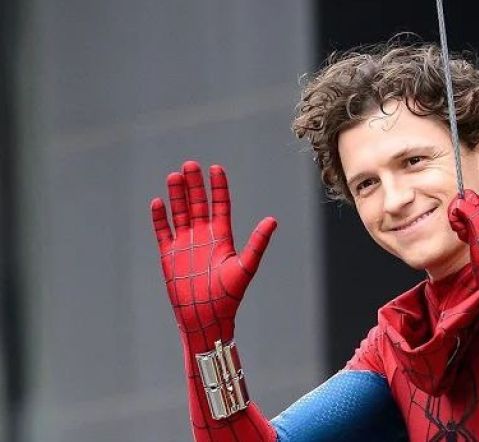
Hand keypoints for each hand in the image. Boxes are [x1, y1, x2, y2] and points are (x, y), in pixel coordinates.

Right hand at [150, 161, 276, 351]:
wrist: (206, 318)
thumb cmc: (229, 296)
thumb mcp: (245, 266)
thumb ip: (257, 243)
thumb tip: (273, 220)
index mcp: (222, 236)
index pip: (220, 204)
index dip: (218, 187)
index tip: (216, 168)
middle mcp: (203, 236)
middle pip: (197, 203)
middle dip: (194, 184)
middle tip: (190, 164)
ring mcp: (185, 244)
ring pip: (179, 213)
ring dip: (177, 195)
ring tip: (174, 175)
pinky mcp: (169, 255)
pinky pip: (163, 231)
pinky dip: (160, 217)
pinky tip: (158, 201)